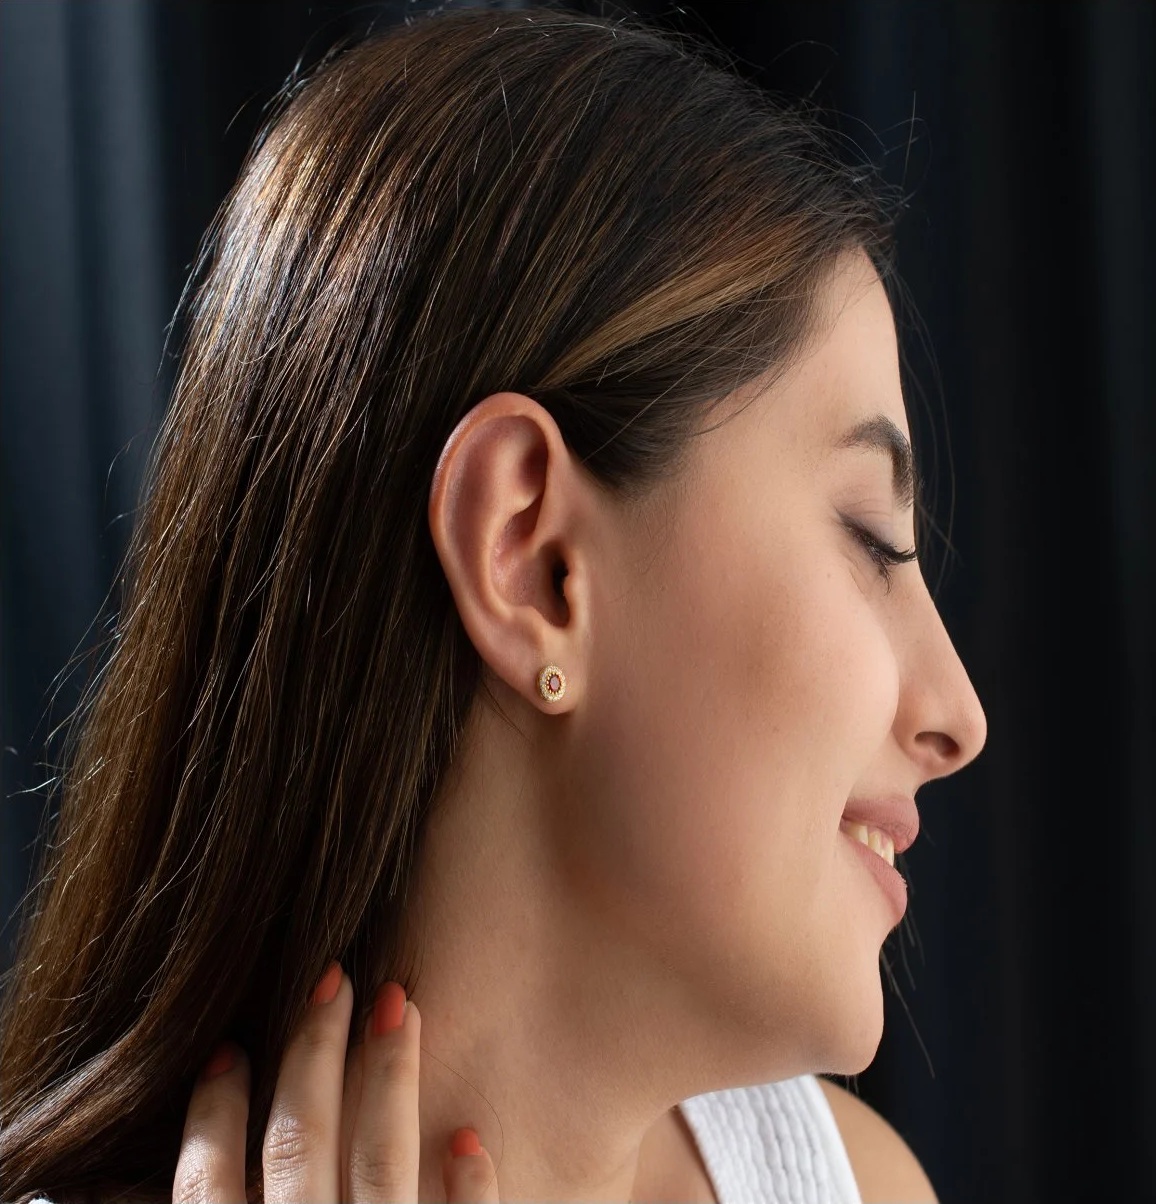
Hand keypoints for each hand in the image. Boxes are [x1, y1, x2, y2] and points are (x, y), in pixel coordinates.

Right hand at [174, 961, 499, 1201]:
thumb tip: (169, 1179)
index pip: (207, 1186)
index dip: (211, 1114)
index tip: (227, 1050)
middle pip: (300, 1146)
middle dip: (312, 1054)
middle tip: (332, 975)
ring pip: (381, 1165)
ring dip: (390, 1079)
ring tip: (402, 1004)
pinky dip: (468, 1189)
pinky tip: (467, 1136)